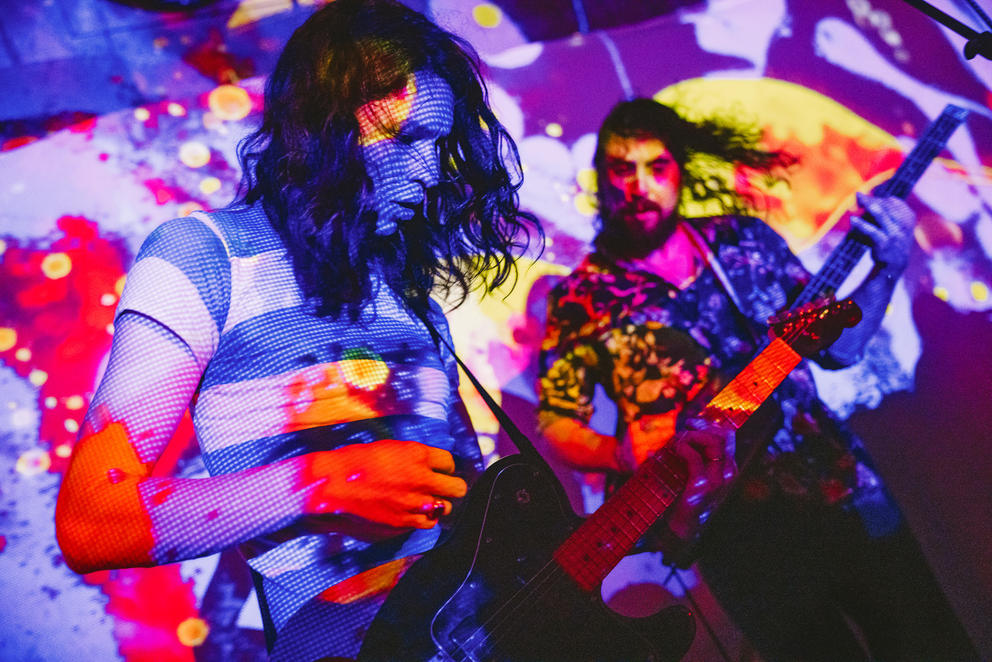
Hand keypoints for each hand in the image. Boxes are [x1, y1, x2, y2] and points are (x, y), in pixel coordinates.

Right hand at [301, 440, 467, 530]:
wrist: (330, 487)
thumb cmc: (352, 462)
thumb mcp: (387, 449)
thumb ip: (411, 457)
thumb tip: (424, 464)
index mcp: (417, 454)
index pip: (450, 462)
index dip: (444, 467)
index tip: (438, 470)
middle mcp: (421, 478)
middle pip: (457, 488)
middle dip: (451, 487)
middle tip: (441, 488)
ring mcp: (413, 503)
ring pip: (445, 508)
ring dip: (437, 505)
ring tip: (424, 502)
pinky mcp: (403, 523)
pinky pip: (427, 524)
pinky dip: (422, 519)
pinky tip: (411, 514)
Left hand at [664, 418, 735, 538]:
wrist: (681, 529)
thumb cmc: (685, 497)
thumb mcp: (693, 472)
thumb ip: (693, 453)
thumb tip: (682, 431)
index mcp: (728, 468)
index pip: (727, 436)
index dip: (709, 423)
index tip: (691, 422)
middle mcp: (728, 473)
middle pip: (723, 435)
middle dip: (701, 426)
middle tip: (684, 428)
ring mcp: (717, 481)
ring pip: (713, 443)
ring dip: (692, 436)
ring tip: (678, 442)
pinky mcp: (701, 487)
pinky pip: (694, 458)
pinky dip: (683, 448)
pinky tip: (675, 450)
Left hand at [852, 192, 913, 272]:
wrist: (894, 265)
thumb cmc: (890, 241)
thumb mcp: (891, 225)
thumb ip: (882, 212)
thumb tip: (862, 197)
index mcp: (908, 217)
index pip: (894, 202)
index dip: (880, 198)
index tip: (866, 198)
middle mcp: (904, 224)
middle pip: (887, 206)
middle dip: (872, 200)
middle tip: (858, 195)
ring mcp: (895, 234)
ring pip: (882, 215)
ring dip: (870, 205)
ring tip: (859, 199)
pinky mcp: (884, 243)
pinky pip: (872, 231)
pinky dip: (861, 224)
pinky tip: (852, 219)